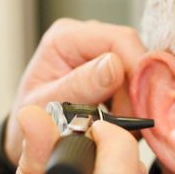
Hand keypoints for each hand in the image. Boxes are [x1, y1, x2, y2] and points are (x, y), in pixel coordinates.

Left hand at [0, 19, 145, 173]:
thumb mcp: (48, 105)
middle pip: (135, 54)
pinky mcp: (116, 69)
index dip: (137, 70)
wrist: (32, 136)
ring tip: (123, 126)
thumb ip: (79, 86)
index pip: (119, 40)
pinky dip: (137, 104)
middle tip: (131, 123)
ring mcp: (104, 52)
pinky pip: (139, 83)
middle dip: (138, 90)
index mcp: (65, 37)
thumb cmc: (32, 121)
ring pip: (141, 70)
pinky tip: (124, 121)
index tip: (141, 104)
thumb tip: (114, 65)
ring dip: (139, 100)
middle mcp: (87, 37)